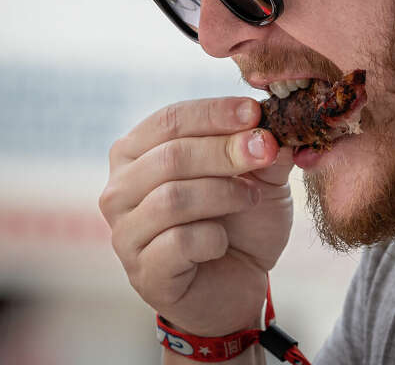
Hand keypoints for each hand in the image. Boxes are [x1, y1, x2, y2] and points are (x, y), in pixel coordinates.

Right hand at [99, 97, 293, 335]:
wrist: (242, 281)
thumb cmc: (241, 219)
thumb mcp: (261, 174)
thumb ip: (264, 146)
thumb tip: (274, 121)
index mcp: (138, 153)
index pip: (170, 119)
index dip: (214, 113)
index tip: (255, 112)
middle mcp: (120, 190)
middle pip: (170, 156)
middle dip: (225, 150)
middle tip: (265, 151)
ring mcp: (126, 233)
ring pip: (172, 198)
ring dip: (224, 194)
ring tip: (251, 198)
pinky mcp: (144, 273)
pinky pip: (178, 242)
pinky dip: (213, 238)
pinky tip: (223, 243)